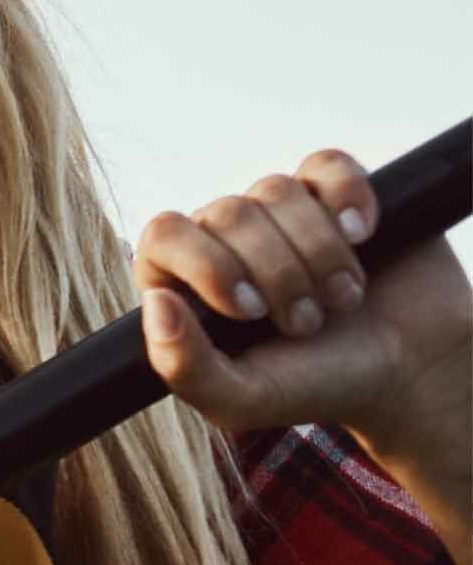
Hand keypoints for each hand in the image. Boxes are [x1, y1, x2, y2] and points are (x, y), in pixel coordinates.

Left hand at [134, 148, 472, 441]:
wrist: (408, 372)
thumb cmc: (316, 385)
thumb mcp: (240, 399)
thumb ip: (182, 365)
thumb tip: (156, 302)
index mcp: (184, 280)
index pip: (165, 235)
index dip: (210, 266)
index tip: (252, 311)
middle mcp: (224, 239)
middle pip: (229, 213)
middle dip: (279, 275)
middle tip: (308, 323)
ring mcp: (281, 214)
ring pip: (278, 190)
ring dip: (320, 252)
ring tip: (341, 298)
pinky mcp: (337, 196)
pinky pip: (329, 164)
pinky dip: (350, 197)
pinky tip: (363, 235)